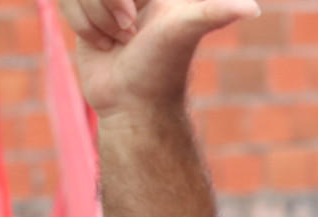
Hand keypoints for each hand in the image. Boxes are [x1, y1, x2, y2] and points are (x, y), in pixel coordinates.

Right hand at [63, 0, 258, 116]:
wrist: (132, 106)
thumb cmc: (161, 70)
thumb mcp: (185, 32)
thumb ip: (214, 13)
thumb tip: (252, 8)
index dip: (122, 1)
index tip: (136, 23)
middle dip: (107, 4)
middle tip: (130, 31)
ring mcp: (108, 1)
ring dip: (94, 18)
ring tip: (120, 40)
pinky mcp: (87, 13)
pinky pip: (65, 1)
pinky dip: (82, 26)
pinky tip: (104, 44)